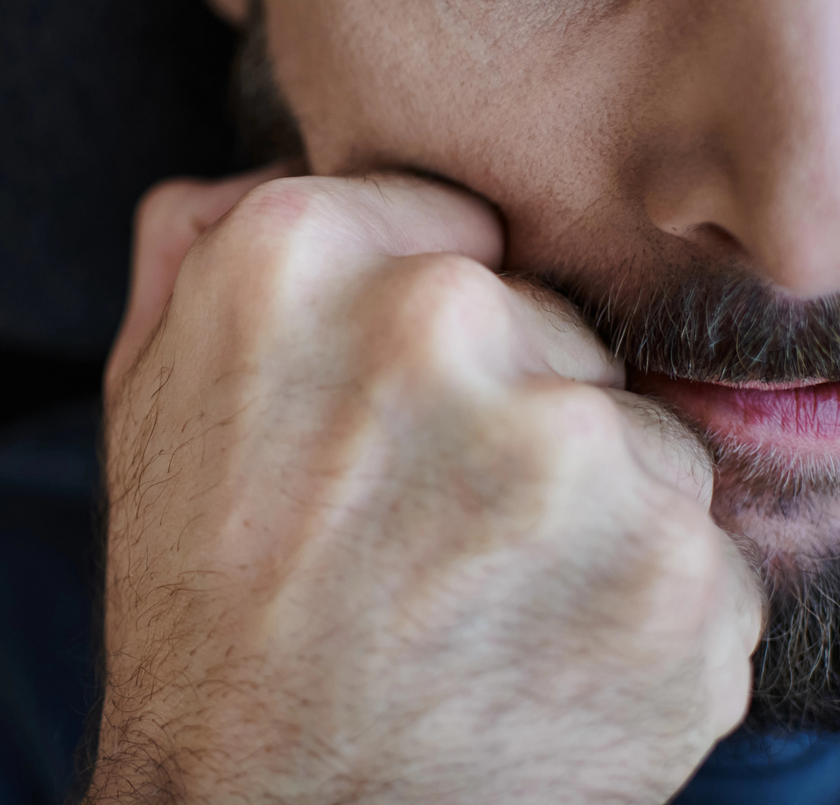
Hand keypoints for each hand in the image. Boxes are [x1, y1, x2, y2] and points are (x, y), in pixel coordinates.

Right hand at [89, 171, 761, 803]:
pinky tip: (536, 662)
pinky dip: (640, 614)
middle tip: (417, 529)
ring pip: (633, 437)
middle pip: (547, 328)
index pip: (449, 225)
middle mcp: (435, 323)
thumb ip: (191, 248)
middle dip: (507, 414)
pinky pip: (698, 554)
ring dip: (583, 515)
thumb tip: (258, 176)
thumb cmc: (197, 607)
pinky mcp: (676, 577)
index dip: (425, 329)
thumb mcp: (141, 396)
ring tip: (472, 605)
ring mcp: (565, 449)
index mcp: (292, 258)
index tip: (387, 416)